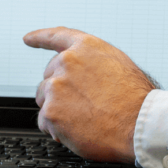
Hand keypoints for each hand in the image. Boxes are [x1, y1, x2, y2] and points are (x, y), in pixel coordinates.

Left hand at [24, 27, 156, 163]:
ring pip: (44, 100)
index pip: (55, 37)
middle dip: (59, 91)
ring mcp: (56, 87)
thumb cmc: (136, 100)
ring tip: (84, 119)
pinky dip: (56, 129)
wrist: (140, 124)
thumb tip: (82, 72)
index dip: (39, 37)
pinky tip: (78, 130)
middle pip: (48, 77)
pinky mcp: (51, 112)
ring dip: (58, 110)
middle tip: (82, 105)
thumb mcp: (119, 66)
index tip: (28, 39)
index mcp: (85, 48)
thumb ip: (93, 63)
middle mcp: (67, 63)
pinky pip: (45, 123)